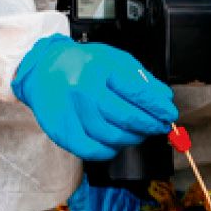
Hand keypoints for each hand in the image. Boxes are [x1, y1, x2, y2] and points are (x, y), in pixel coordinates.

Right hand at [12, 34, 177, 161]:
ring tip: (139, 133)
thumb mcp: (114, 60)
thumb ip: (141, 78)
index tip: (168, 114)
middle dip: (149, 125)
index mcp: (99, 67)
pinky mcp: (62, 131)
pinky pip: (93, 151)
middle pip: (126, 117)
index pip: (137, 92)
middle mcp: (83, 89)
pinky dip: (110, 151)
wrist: (42, 70)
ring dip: (133, 138)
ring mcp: (71, 112)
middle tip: (158, 126)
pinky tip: (117, 142)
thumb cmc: (82, 64)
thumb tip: (163, 98)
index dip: (157, 107)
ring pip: (112, 136)